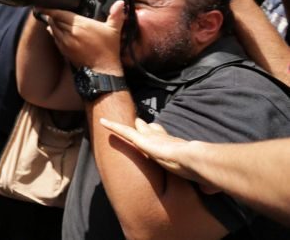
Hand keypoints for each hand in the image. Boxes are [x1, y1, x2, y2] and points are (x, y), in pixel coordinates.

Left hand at [42, 0, 125, 72]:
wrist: (103, 70)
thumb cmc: (108, 50)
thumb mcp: (113, 30)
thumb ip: (116, 15)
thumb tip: (120, 3)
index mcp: (80, 24)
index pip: (59, 14)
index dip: (50, 9)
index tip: (43, 5)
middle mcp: (70, 32)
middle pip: (54, 20)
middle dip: (52, 15)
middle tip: (49, 10)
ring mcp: (65, 42)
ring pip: (52, 29)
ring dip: (52, 24)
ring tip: (52, 18)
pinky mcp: (64, 50)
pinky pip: (55, 38)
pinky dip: (54, 33)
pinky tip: (56, 30)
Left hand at [99, 118, 216, 191]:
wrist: (198, 162)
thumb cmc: (203, 172)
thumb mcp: (203, 180)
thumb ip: (205, 185)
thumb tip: (210, 191)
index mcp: (179, 150)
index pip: (169, 142)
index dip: (164, 136)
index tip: (161, 132)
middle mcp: (165, 142)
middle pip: (153, 133)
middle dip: (147, 128)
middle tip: (139, 121)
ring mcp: (154, 140)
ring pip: (138, 131)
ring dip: (130, 127)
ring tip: (122, 122)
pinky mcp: (142, 140)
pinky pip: (123, 132)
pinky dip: (113, 126)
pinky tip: (102, 121)